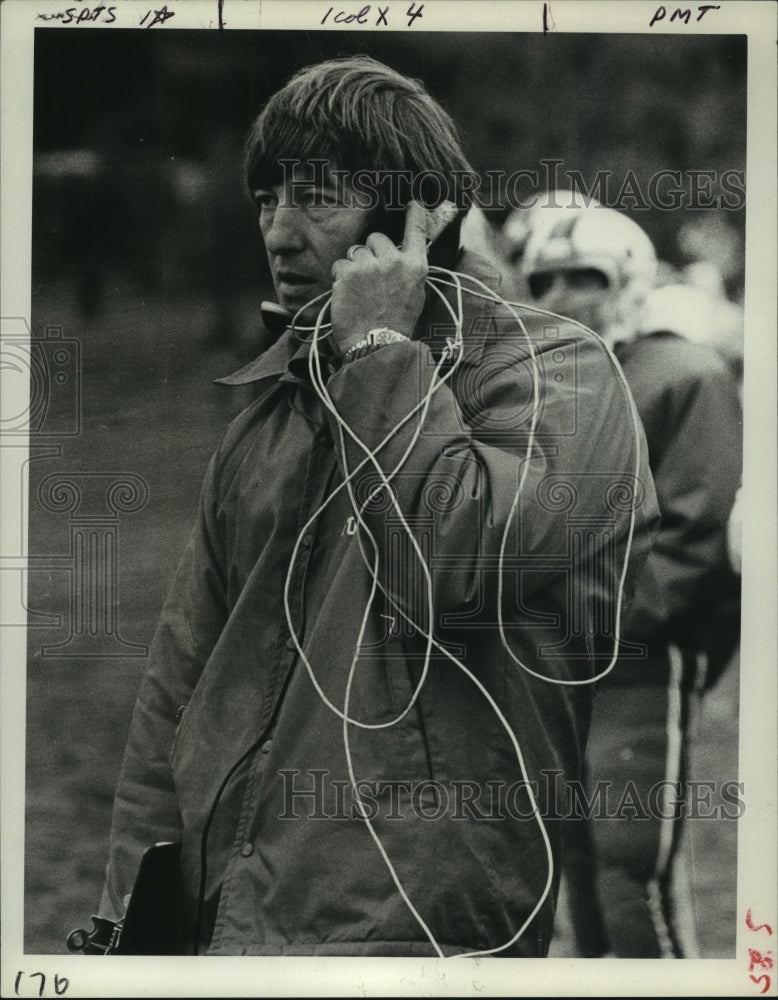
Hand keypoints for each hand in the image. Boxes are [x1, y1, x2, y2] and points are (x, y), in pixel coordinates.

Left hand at [330, 201, 429, 355]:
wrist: (376, 345)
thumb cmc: (396, 324)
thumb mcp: (414, 295)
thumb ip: (409, 270)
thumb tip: (403, 255)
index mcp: (415, 267)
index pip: (416, 232)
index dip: (415, 215)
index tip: (413, 203)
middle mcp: (393, 261)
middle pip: (376, 238)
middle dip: (371, 252)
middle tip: (371, 276)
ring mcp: (369, 266)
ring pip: (355, 252)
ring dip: (354, 267)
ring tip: (359, 290)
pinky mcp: (347, 273)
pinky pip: (340, 265)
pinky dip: (340, 278)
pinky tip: (347, 295)